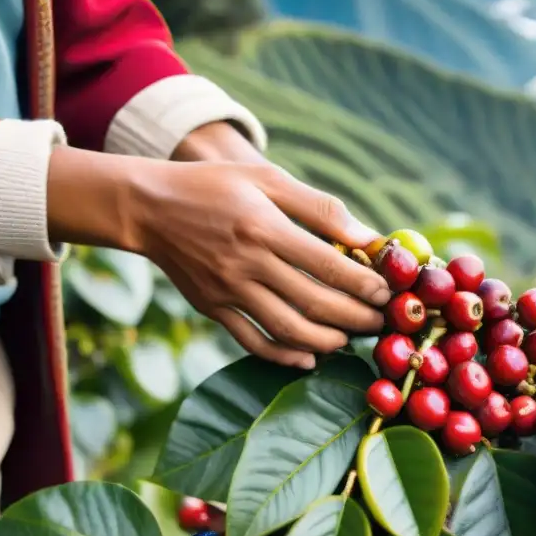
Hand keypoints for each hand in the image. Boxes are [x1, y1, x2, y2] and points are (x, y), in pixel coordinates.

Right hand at [47, 146, 388, 368]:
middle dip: (356, 318)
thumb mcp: (266, 179)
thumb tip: (367, 236)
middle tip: (380, 323)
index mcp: (265, 227)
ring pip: (288, 329)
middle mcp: (248, 264)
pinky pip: (253, 342)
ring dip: (327, 341)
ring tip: (350, 340)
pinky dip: (284, 356)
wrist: (148, 208)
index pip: (329, 265)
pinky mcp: (212, 309)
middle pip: (315, 303)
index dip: (365, 284)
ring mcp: (228, 291)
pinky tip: (309, 357)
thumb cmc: (215, 187)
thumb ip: (319, 207)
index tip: (386, 292)